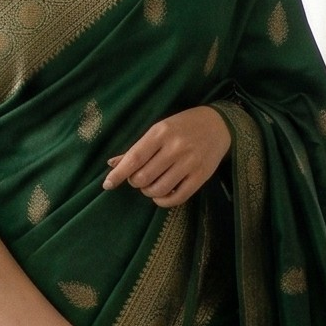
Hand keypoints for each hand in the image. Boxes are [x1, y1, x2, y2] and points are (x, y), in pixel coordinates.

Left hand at [102, 106, 230, 207]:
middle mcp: (175, 147)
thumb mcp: (159, 130)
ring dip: (148, 192)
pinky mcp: (201, 176)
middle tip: (139, 178)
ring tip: (151, 185)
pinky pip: (177, 198)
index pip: (134, 158)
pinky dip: (163, 200)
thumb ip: (136, 148)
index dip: (118, 174)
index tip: (107, 184)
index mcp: (161, 133)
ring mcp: (190, 162)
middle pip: (144, 177)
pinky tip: (161, 194)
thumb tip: (112, 164)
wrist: (219, 124)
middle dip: (135, 182)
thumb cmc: (183, 126)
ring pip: (158, 189)